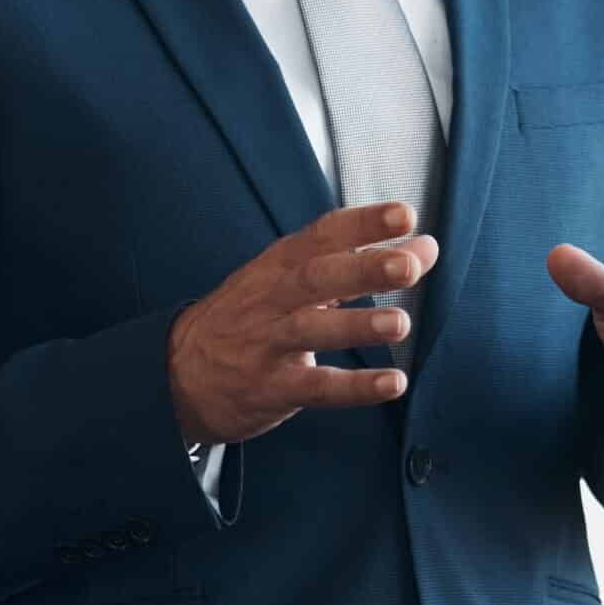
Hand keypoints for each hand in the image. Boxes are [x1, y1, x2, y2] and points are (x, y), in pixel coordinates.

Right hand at [168, 202, 439, 445]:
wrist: (178, 372)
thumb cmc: (252, 317)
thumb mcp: (294, 280)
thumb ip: (360, 262)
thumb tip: (425, 247)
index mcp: (280, 264)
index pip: (323, 235)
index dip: (363, 223)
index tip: (405, 216)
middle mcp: (273, 298)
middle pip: (318, 277)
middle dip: (363, 268)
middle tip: (408, 266)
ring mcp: (267, 343)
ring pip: (312, 331)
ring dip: (357, 326)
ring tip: (400, 324)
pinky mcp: (269, 388)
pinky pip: (315, 388)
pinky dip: (354, 387)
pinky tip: (391, 384)